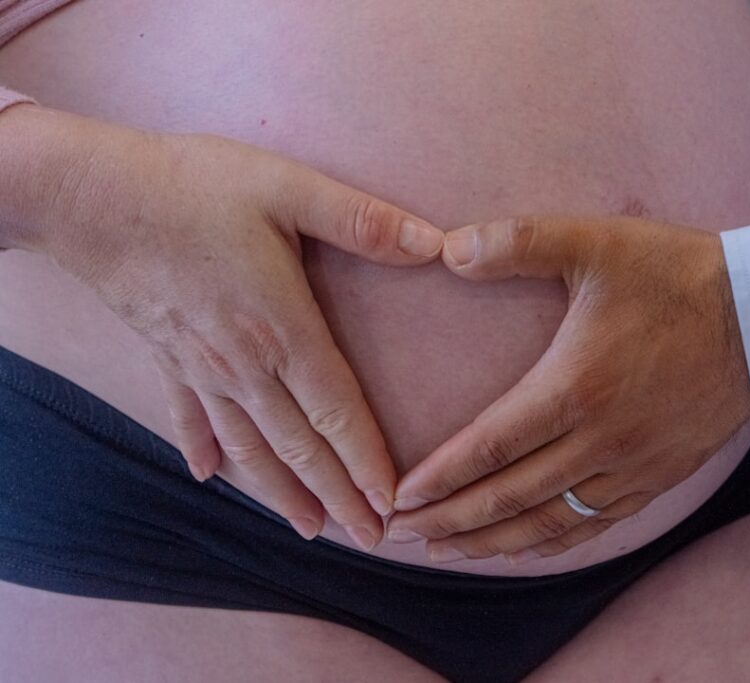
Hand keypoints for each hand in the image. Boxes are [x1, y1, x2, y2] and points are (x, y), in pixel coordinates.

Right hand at [24, 109, 443, 546]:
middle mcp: (243, 366)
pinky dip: (203, 450)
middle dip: (338, 496)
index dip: (367, 463)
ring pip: (249, 449)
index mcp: (282, 330)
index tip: (391, 507)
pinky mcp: (166, 358)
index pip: (338, 413)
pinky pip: (189, 419)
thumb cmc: (194, 187)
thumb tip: (435, 244)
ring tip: (310, 529)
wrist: (89, 195)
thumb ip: (362, 221)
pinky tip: (209, 477)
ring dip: (281, 493)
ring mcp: (200, 369)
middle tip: (370, 538)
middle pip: (299, 447)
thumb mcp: (288, 188)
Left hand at [385, 215, 749, 563]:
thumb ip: (517, 242)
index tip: (399, 499)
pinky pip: (597, 523)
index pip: (491, 447)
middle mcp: (602, 439)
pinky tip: (526, 549)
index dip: (440, 479)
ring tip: (447, 553)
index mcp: (576, 387)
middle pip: (511, 498)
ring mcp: (634, 465)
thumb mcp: (595, 242)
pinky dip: (553, 542)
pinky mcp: (660, 475)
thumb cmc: (675, 275)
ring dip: (494, 543)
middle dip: (451, 522)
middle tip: (401, 536)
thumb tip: (446, 249)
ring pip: (552, 522)